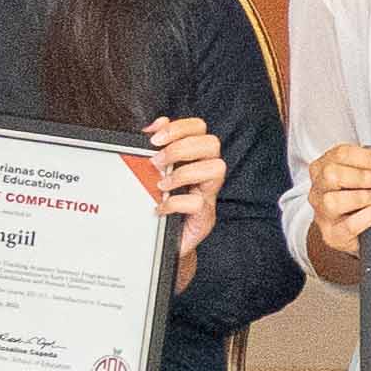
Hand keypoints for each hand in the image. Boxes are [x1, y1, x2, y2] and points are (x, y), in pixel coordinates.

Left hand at [135, 115, 227, 256]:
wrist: (164, 245)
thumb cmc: (163, 206)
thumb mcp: (155, 174)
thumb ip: (156, 149)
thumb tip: (154, 125)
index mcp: (195, 158)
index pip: (199, 129)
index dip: (179, 127)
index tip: (155, 138)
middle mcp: (207, 173)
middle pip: (212, 143)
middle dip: (181, 147)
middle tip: (157, 161)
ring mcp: (208, 195)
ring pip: (216, 168)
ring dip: (184, 172)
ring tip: (162, 184)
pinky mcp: (204, 216)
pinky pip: (198, 202)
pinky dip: (175, 202)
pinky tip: (160, 207)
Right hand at [304, 136, 370, 260]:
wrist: (356, 226)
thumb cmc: (364, 189)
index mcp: (326, 164)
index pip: (340, 154)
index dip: (368, 157)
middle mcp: (319, 187)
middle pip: (332, 175)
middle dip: (363, 176)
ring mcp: (322, 211)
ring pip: (333, 201)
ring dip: (362, 196)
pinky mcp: (332, 234)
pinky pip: (346, 226)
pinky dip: (368, 216)